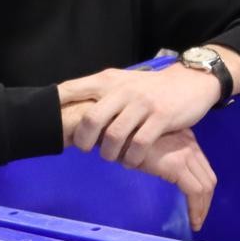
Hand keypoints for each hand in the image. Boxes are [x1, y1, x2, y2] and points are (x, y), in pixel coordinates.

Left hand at [58, 64, 221, 165]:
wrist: (192, 81)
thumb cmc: (153, 88)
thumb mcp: (124, 82)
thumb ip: (101, 93)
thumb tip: (72, 109)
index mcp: (109, 80)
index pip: (74, 88)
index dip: (57, 103)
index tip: (47, 117)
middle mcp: (123, 90)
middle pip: (91, 119)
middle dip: (84, 139)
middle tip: (87, 149)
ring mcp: (143, 104)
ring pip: (115, 135)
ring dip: (109, 153)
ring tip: (113, 157)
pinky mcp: (162, 117)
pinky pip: (139, 144)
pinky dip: (132, 157)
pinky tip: (132, 160)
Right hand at [58, 103, 217, 229]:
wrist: (109, 129)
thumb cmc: (120, 138)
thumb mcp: (147, 145)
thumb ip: (160, 155)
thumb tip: (164, 174)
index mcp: (185, 138)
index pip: (202, 167)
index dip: (203, 189)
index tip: (198, 205)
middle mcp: (189, 143)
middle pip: (207, 177)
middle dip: (206, 201)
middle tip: (199, 218)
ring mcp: (184, 152)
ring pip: (204, 186)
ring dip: (202, 207)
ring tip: (195, 223)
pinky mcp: (175, 164)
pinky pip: (194, 191)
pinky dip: (196, 208)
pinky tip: (192, 221)